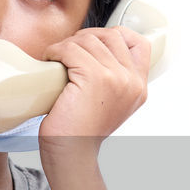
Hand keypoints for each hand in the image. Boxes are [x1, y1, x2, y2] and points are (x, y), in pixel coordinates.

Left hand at [39, 26, 149, 145]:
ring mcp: (116, 78)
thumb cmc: (81, 131)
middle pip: (111, 35)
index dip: (115, 35)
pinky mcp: (95, 77)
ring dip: (67, 45)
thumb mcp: (109, 104)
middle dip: (85, 37)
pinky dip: (56, 51)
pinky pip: (72, 49)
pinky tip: (50, 61)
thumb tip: (96, 50)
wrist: (71, 153)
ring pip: (89, 40)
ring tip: (57, 58)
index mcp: (138, 87)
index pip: (139, 43)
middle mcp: (132, 81)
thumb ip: (113, 80)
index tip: (93, 44)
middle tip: (67, 51)